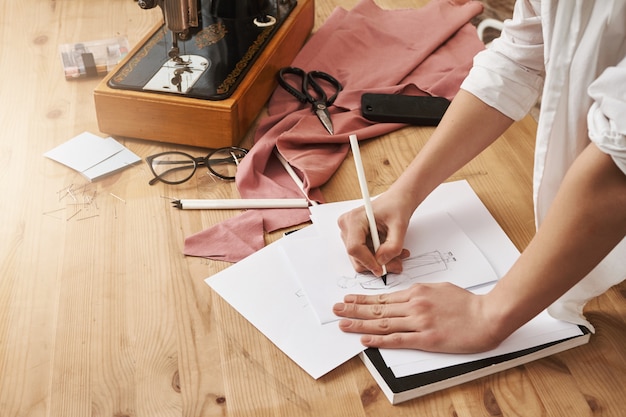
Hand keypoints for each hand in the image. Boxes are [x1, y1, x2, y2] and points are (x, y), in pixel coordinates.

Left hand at [332, 282, 504, 353]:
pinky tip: (365, 339)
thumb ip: (420, 293)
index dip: (363, 299)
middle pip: (377, 308)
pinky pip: (397, 339)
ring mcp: (419, 322)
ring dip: (359, 323)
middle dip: (354, 309)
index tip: (348, 299)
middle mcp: (414, 305)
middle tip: (336, 309)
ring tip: (343, 323)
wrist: (487, 315)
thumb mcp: (439, 288)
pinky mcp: (426, 339)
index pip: (383, 297)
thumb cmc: (466, 303)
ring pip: (382, 322)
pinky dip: (379, 339)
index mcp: (416, 292)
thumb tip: (405, 297)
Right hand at [337, 194, 411, 275]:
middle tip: (397, 263)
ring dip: (379, 261)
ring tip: (397, 255)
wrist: (397, 201)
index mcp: (354, 219)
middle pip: (356, 256)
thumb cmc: (396, 206)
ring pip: (360, 259)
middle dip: (377, 264)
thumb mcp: (400, 225)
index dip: (368, 261)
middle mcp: (347, 226)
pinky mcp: (354, 238)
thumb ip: (393, 246)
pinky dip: (378, 258)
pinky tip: (391, 252)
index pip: (355, 248)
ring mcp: (349, 233)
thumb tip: (382, 261)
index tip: (382, 269)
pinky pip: (363, 256)